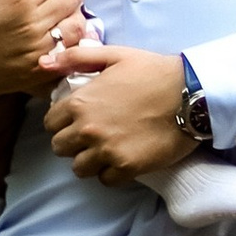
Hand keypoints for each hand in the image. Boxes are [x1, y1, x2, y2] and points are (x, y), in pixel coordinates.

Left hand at [43, 44, 188, 183]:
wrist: (191, 93)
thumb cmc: (153, 71)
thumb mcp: (114, 55)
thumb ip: (76, 58)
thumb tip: (44, 62)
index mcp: (80, 102)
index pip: (50, 123)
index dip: (63, 122)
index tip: (77, 121)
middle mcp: (88, 129)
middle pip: (60, 148)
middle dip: (73, 142)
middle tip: (92, 136)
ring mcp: (107, 150)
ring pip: (79, 168)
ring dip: (90, 160)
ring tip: (107, 149)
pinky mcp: (127, 167)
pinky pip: (105, 180)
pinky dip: (112, 172)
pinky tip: (124, 158)